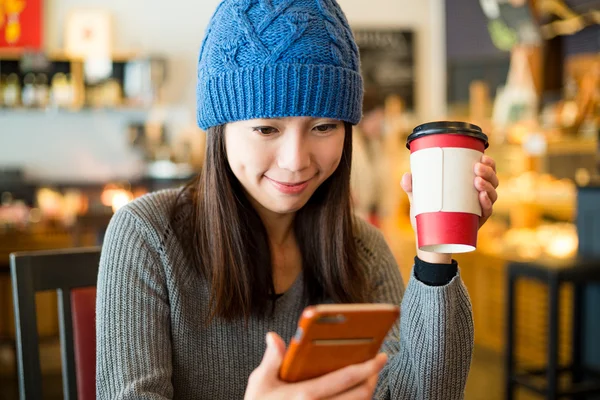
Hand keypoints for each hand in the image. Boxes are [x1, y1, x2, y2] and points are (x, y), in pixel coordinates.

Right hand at [244, 332, 387, 399]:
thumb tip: (273, 337)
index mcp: (305, 395)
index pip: (345, 378)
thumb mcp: (260, 384)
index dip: (368, 367)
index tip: (380, 357)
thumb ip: (271, 360)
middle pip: (360, 396)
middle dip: (373, 378)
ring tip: (368, 378)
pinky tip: (354, 393)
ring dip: (368, 392)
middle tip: (377, 365)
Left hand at [401, 155, 498, 261]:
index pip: (485, 171)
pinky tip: (482, 197)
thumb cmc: (428, 215)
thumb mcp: (419, 199)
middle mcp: (478, 196)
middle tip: (476, 169)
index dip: (489, 163)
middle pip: (492, 180)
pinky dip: (487, 204)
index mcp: (468, 186)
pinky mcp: (477, 222)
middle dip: (488, 172)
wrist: (429, 240)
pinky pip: (487, 212)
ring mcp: (478, 210)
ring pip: (492, 194)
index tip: (483, 156)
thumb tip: (407, 176)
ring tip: (477, 182)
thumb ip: (412, 188)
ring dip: (488, 186)